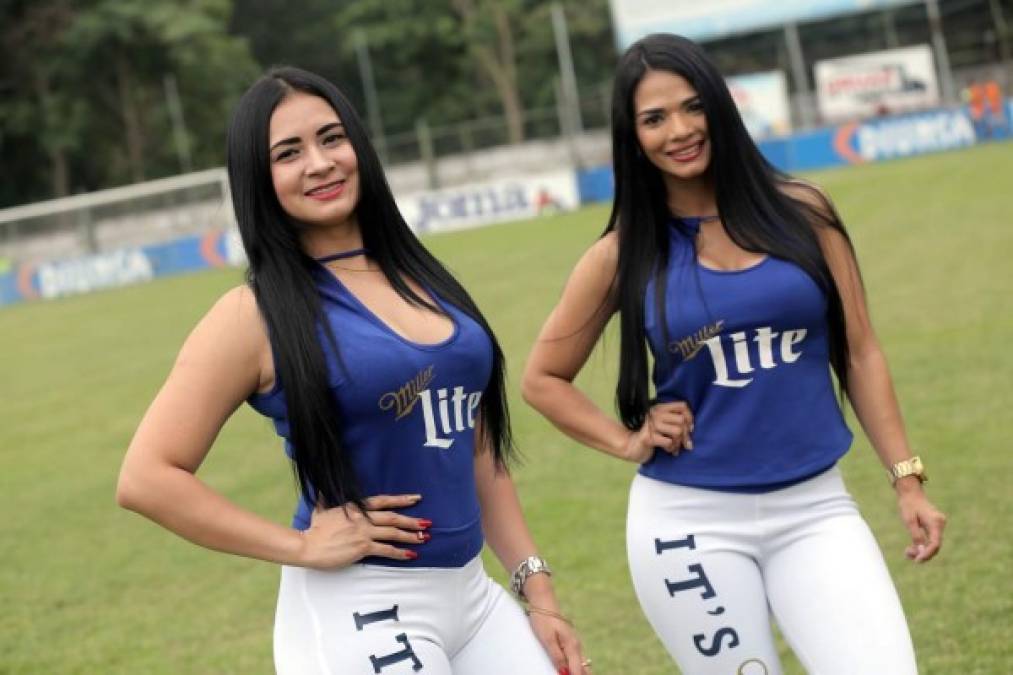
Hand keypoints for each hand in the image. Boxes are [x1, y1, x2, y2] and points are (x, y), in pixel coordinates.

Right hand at [298, 494, 429, 568]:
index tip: (416, 498)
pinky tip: (411, 555)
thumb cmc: (314, 529)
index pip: (384, 501)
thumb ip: (325, 500)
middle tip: (428, 523)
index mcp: (357, 507)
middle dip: (412, 521)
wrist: (308, 545)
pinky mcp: (363, 548)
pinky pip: (386, 550)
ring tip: (425, 538)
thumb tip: (320, 492)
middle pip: (394, 517)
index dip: (402, 500)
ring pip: (393, 533)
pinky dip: (400, 553)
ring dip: (411, 536)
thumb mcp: (321, 509)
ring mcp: (364, 533)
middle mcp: (364, 518)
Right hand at [622, 400, 693, 462]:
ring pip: (677, 431)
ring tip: (675, 448)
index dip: (690, 417)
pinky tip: (667, 450)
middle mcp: (655, 413)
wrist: (630, 445)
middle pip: (682, 421)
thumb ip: (673, 422)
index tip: (689, 429)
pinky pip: (669, 442)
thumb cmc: (650, 436)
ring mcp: (651, 424)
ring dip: (678, 443)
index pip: (682, 406)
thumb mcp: (662, 424)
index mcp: (660, 408)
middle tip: (685, 444)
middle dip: (686, 435)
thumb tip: (691, 429)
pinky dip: (671, 448)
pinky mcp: (648, 437)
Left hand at [895, 482, 945, 562]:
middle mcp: (940, 524)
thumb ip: (916, 536)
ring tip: (907, 552)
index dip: (927, 554)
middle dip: (922, 553)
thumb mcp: (909, 521)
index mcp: (935, 522)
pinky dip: (922, 544)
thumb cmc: (908, 505)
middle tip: (907, 554)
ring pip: (933, 544)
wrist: (911, 493)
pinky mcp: (935, 526)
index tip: (917, 560)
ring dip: (921, 550)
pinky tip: (911, 548)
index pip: (935, 544)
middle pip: (935, 545)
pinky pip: (931, 539)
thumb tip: (920, 552)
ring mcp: (939, 525)